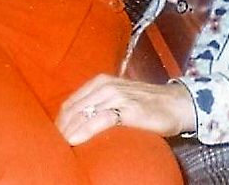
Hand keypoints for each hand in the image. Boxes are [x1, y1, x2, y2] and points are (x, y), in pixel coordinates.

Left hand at [56, 74, 194, 145]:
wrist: (175, 103)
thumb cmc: (145, 103)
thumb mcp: (118, 98)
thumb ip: (99, 104)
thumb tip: (78, 123)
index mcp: (100, 82)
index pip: (71, 103)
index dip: (60, 121)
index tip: (53, 138)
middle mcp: (105, 86)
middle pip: (73, 109)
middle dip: (60, 128)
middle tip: (53, 146)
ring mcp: (117, 96)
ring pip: (83, 113)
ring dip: (68, 130)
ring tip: (60, 146)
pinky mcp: (128, 109)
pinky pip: (101, 119)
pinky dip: (85, 130)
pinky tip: (75, 140)